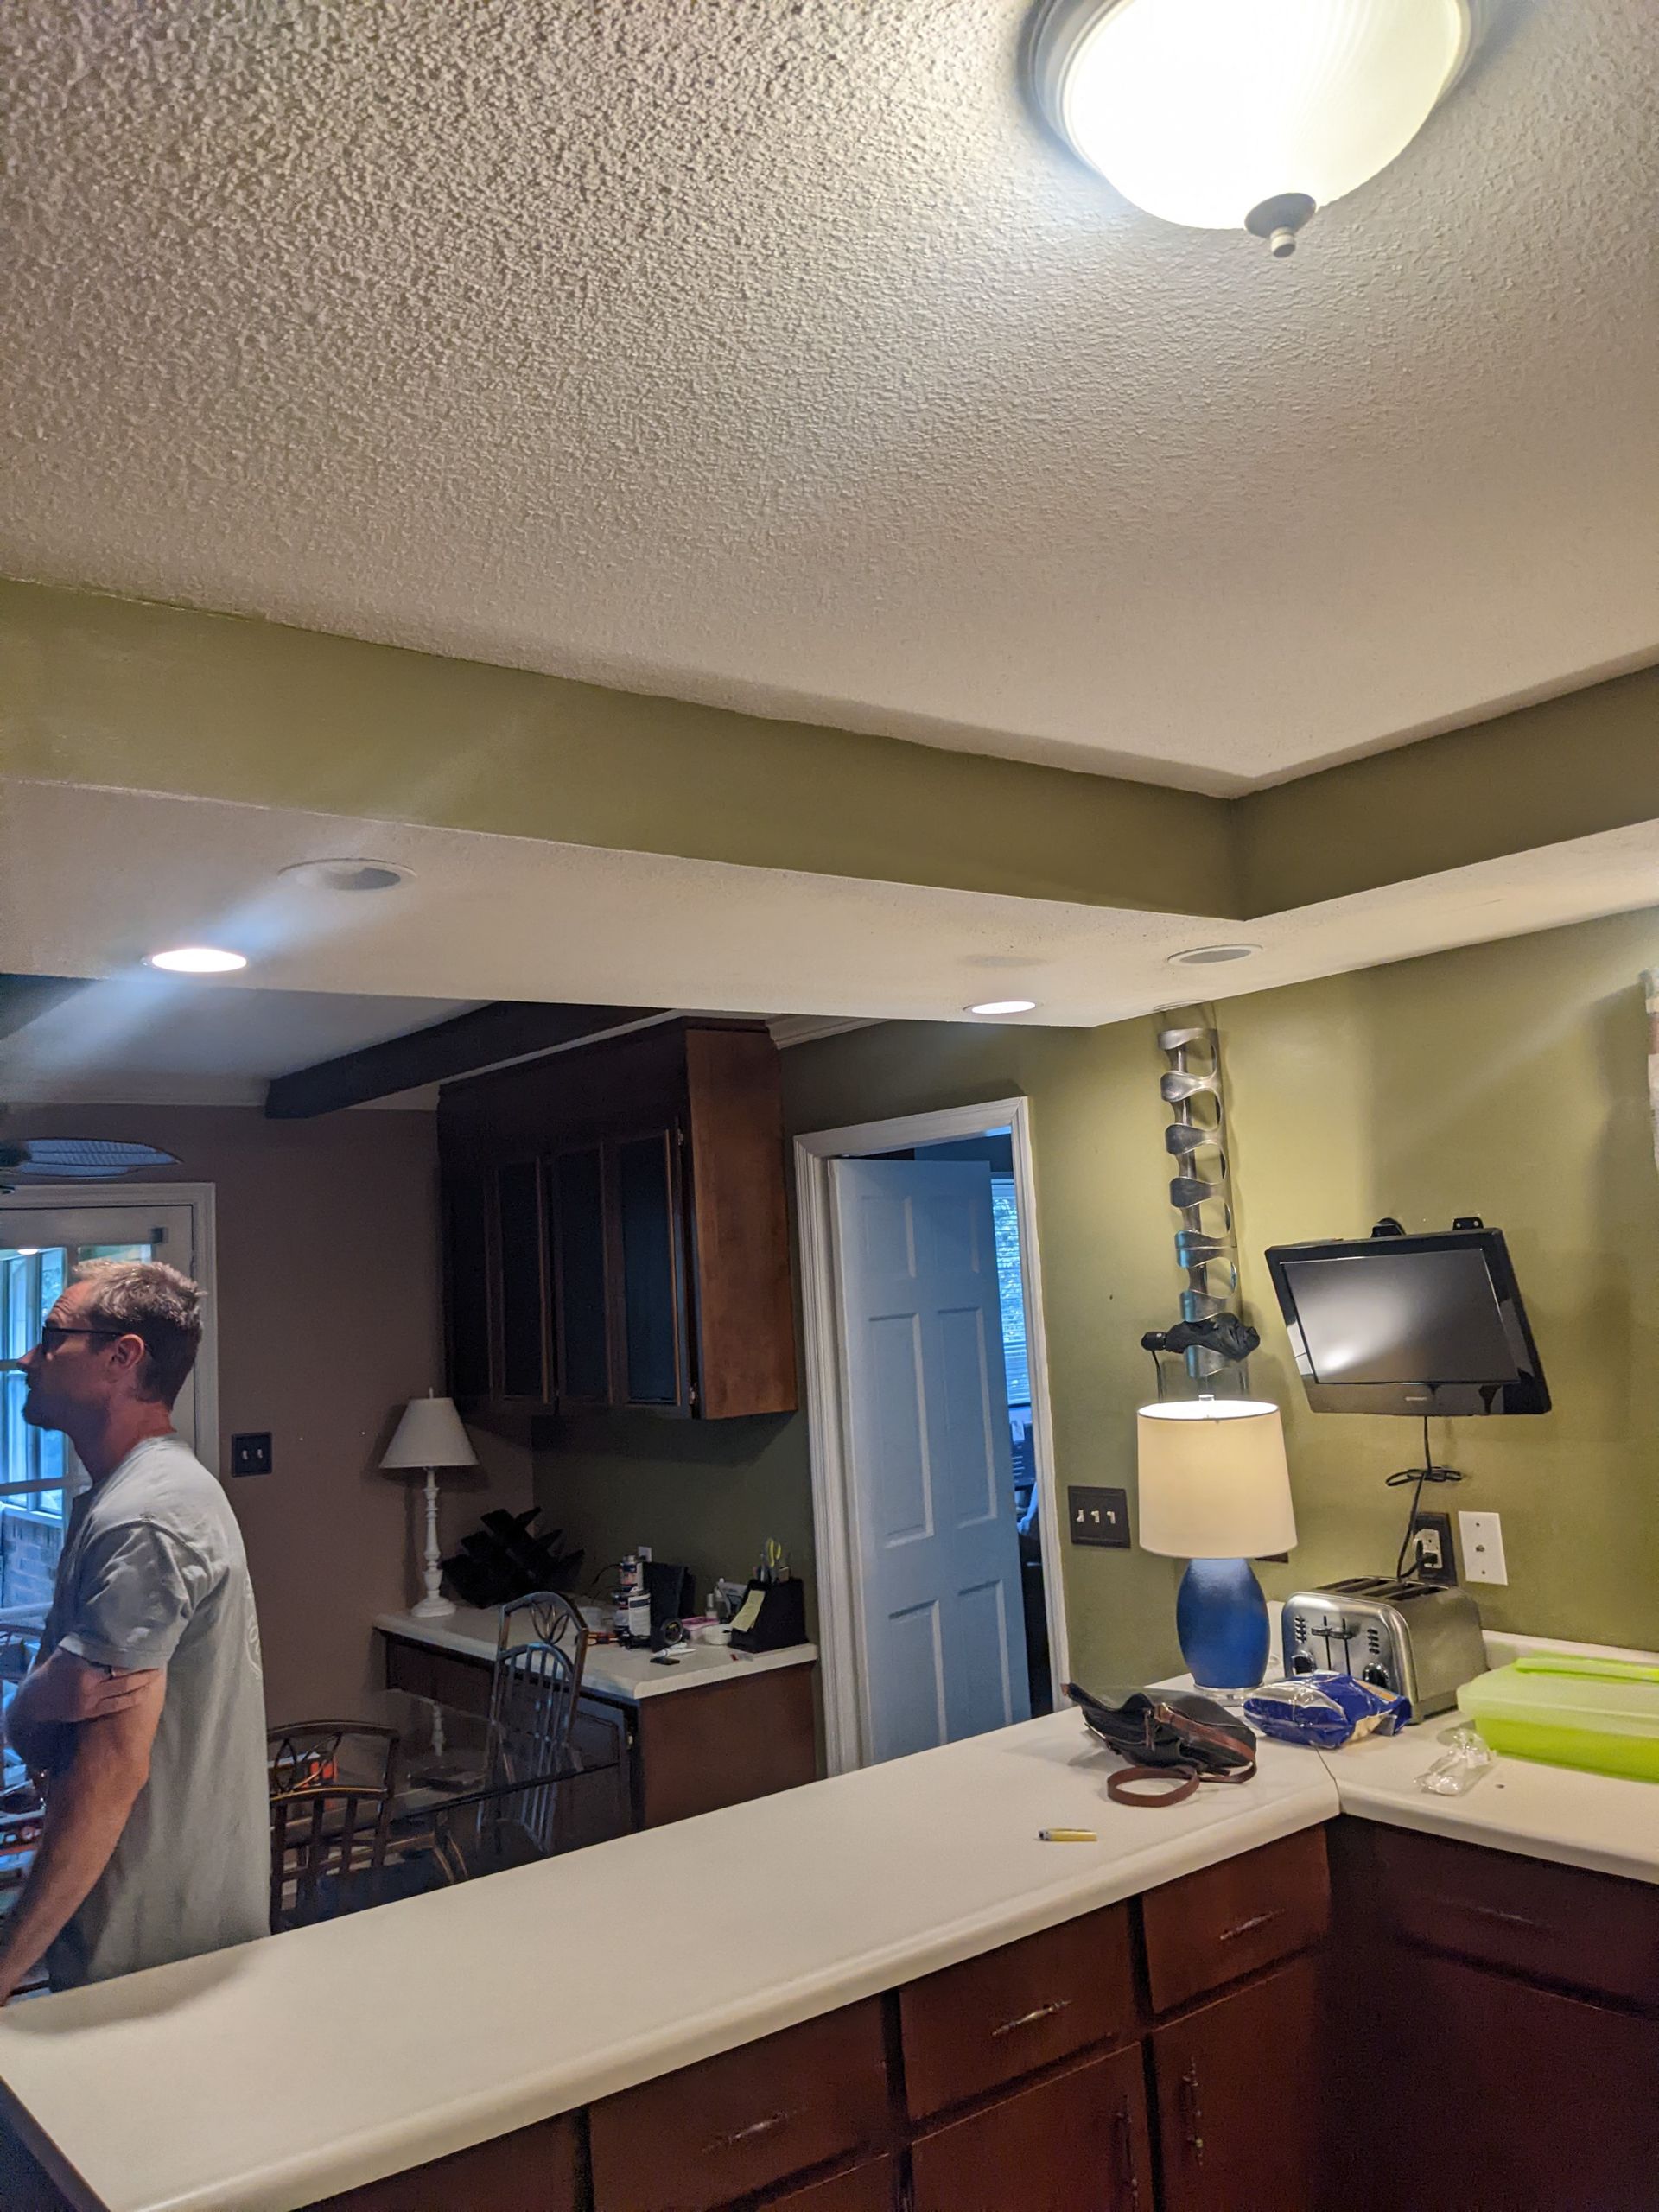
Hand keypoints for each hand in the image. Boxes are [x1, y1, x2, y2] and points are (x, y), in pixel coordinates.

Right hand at [14, 1653, 158, 1727]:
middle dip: (143, 1669)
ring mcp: (91, 1701)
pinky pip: (117, 1706)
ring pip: (124, 1691)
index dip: (131, 1653)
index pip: (113, 1659)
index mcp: (83, 1668)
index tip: (146, 1645)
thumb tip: (103, 1626)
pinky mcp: (91, 1712)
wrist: (35, 1700)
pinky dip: (133, 1698)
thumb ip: (85, 1643)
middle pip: (124, 1676)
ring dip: (142, 1683)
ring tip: (157, 1673)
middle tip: (159, 1659)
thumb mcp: (66, 1652)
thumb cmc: (52, 1671)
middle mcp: (89, 1685)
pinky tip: (145, 1692)